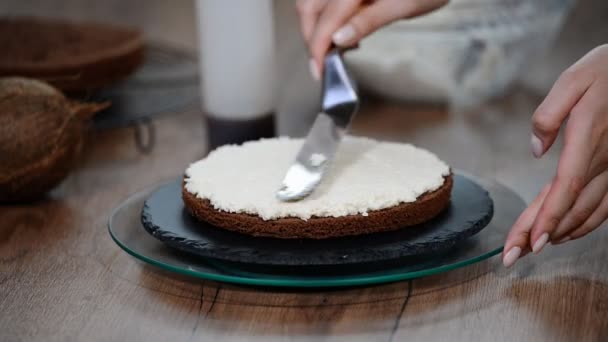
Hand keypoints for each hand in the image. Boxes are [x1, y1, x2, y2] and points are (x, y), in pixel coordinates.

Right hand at [296, 0, 448, 79]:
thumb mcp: (403, 6)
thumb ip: (368, 21)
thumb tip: (338, 39)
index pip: (326, 18)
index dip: (317, 47)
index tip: (318, 71)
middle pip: (309, 8)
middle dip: (312, 38)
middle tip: (322, 65)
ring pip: (312, 3)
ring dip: (316, 28)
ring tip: (334, 50)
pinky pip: (325, 0)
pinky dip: (326, 18)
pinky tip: (342, 33)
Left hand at [503, 45, 607, 266]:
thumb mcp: (574, 80)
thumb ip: (549, 114)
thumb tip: (536, 150)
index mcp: (587, 140)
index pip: (563, 189)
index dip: (545, 219)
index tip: (526, 243)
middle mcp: (603, 161)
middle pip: (568, 207)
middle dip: (538, 234)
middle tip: (512, 257)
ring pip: (588, 211)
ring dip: (559, 233)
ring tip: (530, 248)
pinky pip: (606, 204)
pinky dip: (585, 223)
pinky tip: (568, 232)